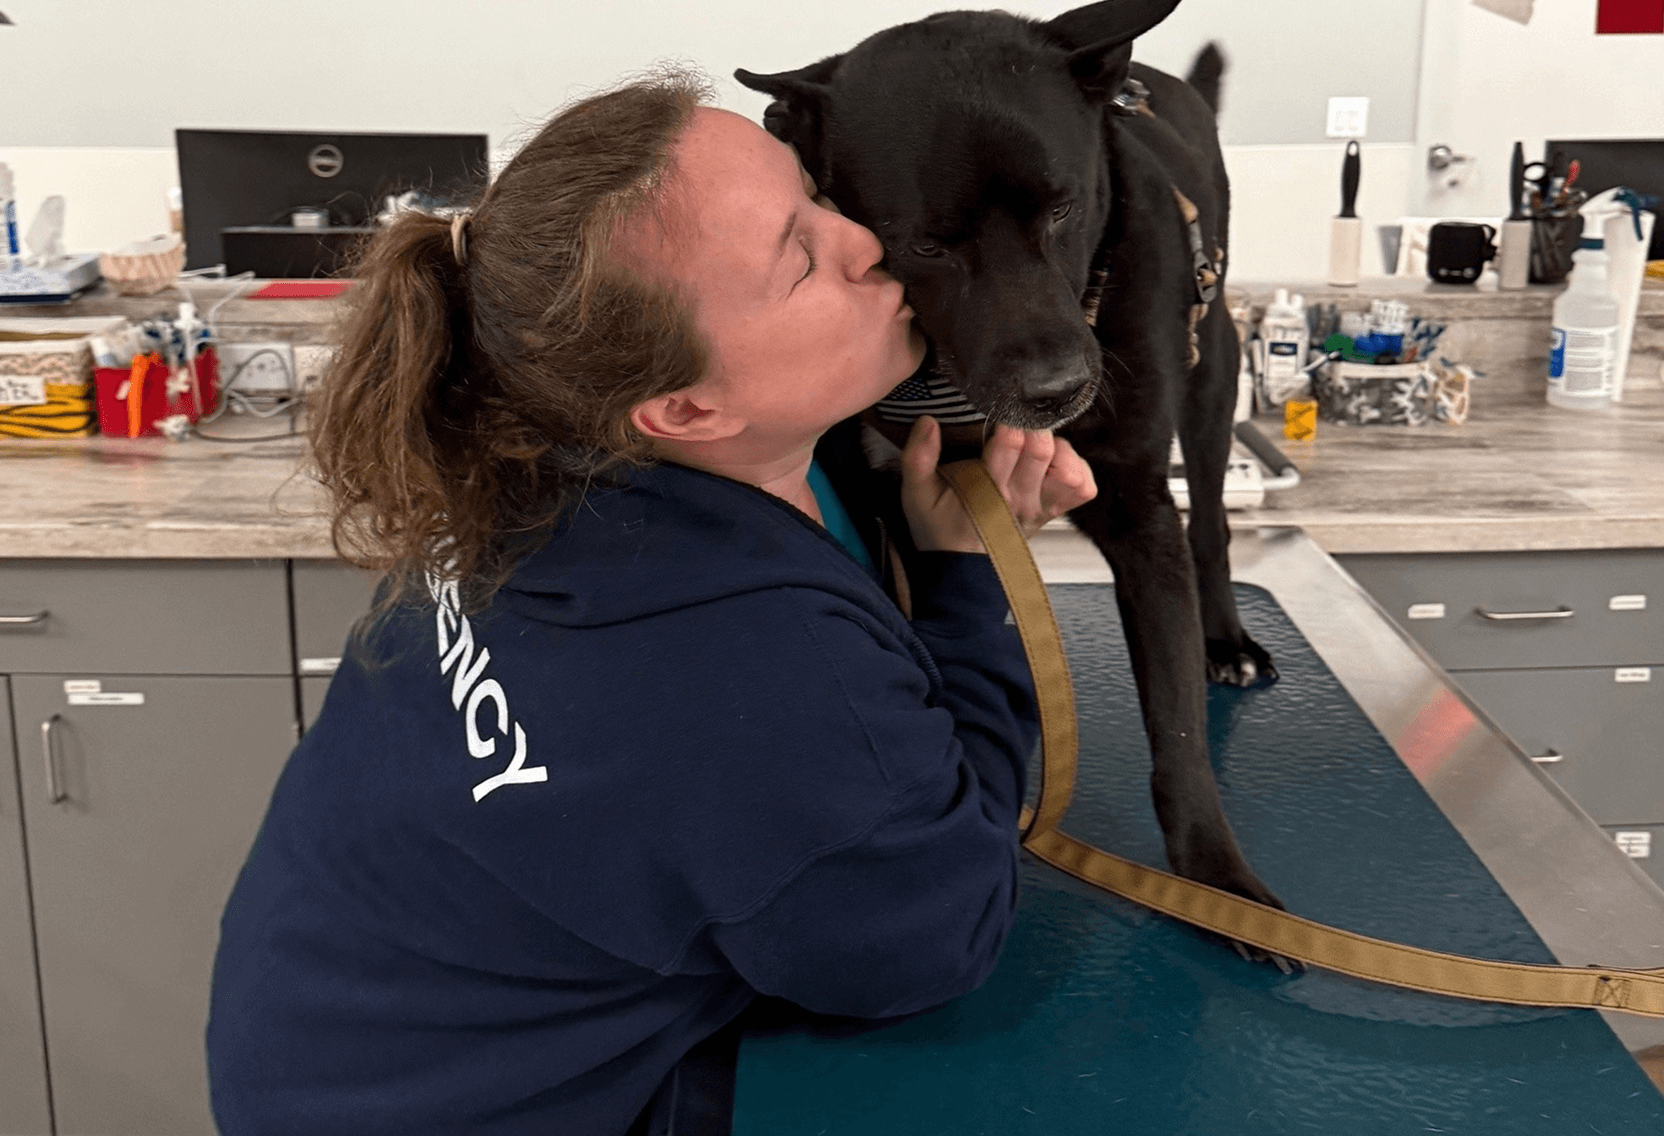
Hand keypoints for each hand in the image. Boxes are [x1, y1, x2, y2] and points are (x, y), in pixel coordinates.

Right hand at [900, 416, 1097, 553]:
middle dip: (1034, 428)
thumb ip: (918, 458)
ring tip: (1037, 445)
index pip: (1011, 446)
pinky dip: (1076, 468)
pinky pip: (1083, 487)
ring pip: (1071, 470)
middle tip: (1021, 423)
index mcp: (988, 491)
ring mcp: (1043, 506)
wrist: (960, 568)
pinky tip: (1054, 463)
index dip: (1010, 421)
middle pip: (1044, 451)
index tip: (1001, 410)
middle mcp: (1021, 498)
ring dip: (1059, 449)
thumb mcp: (917, 495)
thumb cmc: (941, 527)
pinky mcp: (1056, 511)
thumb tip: (927, 423)